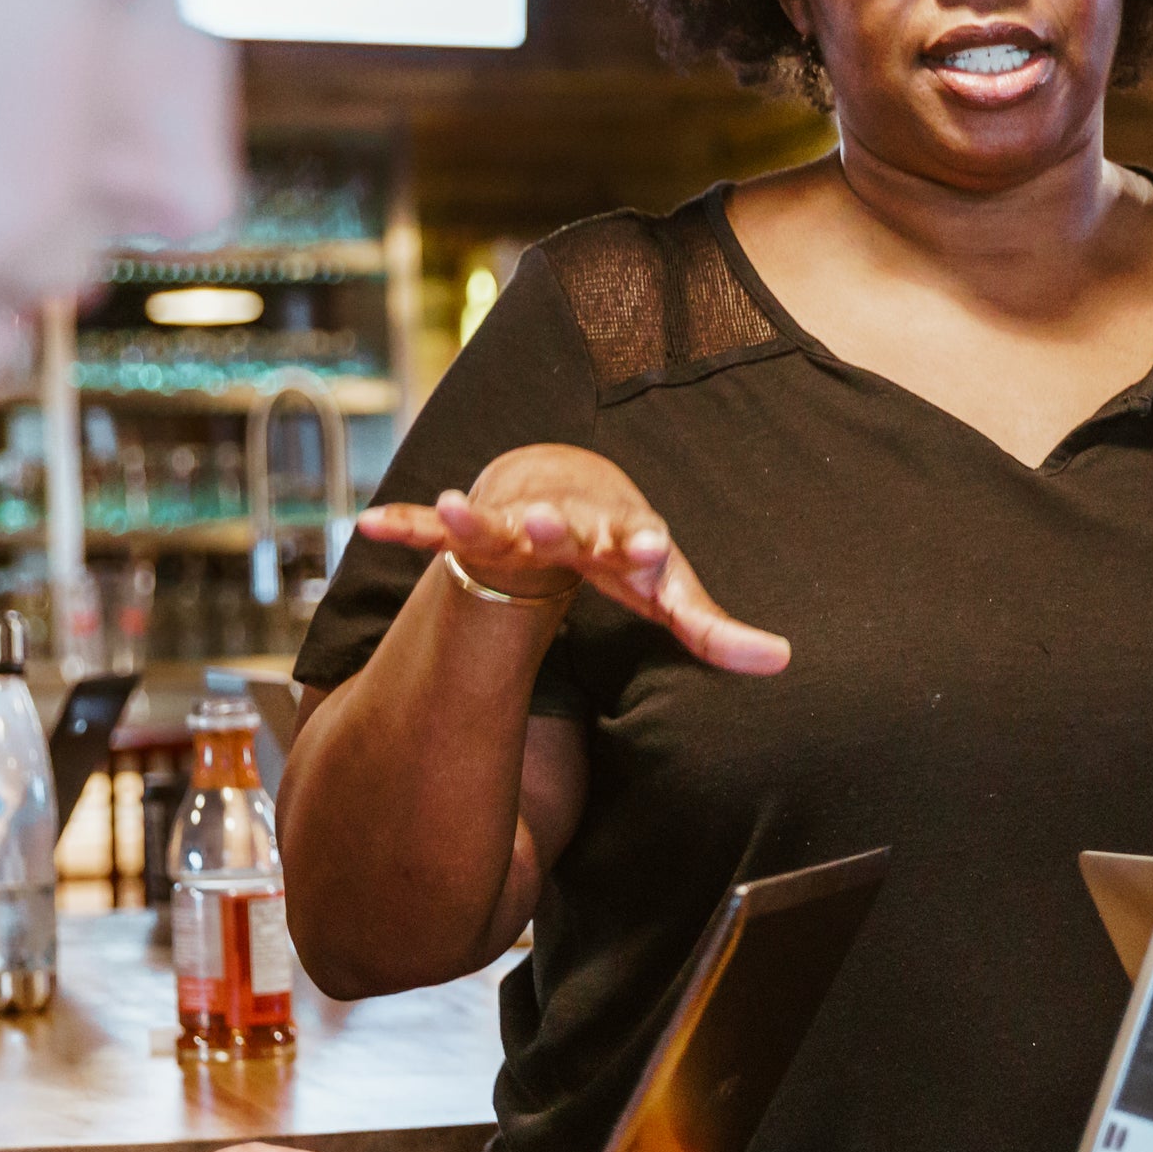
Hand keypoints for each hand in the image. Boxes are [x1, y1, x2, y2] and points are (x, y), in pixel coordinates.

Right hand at [354, 442, 788, 677]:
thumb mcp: (669, 588)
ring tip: (454, 508)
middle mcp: (569, 523)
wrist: (572, 488)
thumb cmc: (624, 550)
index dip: (642, 549)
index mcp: (620, 536)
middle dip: (554, 526)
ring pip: (492, 523)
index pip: (636, 543)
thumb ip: (713, 628)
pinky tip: (369, 526)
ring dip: (475, 518)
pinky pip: (435, 530)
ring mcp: (515, 523)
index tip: (647, 551)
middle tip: (546, 524)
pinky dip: (409, 527)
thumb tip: (783, 663)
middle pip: (562, 526)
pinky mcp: (472, 532)